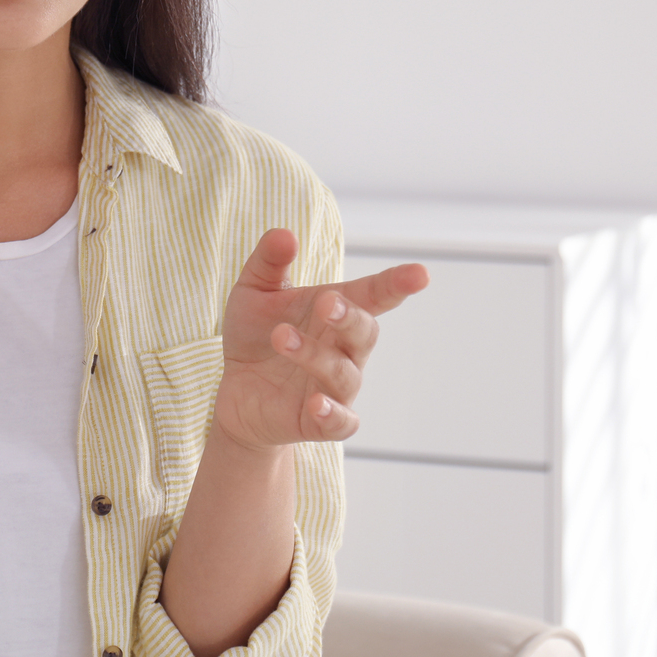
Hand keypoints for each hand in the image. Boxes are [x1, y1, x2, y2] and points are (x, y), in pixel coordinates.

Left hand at [212, 229, 426, 451]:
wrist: (237, 389)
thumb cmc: (257, 334)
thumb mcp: (254, 291)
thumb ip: (269, 262)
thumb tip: (284, 234)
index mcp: (337, 312)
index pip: (376, 295)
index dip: (398, 284)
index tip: (420, 274)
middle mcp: (345, 350)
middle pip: (365, 333)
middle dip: (349, 317)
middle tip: (326, 302)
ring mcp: (335, 387)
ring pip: (344, 373)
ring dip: (314, 354)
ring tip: (280, 336)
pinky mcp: (320, 421)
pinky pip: (341, 423)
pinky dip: (332, 414)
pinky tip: (315, 403)